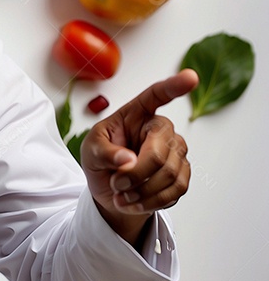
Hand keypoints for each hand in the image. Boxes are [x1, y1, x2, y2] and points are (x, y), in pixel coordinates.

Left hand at [80, 69, 198, 244]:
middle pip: (159, 153)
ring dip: (141, 191)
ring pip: (170, 175)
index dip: (174, 86)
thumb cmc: (100, 160)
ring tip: (121, 196)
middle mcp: (162, 129)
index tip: (190, 77)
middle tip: (115, 184)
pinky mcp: (182, 175)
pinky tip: (133, 202)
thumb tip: (127, 160)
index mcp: (138, 114)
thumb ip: (105, 152)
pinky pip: (176, 190)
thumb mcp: (91, 151)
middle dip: (135, 175)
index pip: (156, 96)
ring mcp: (176, 152)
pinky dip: (151, 202)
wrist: (111, 191)